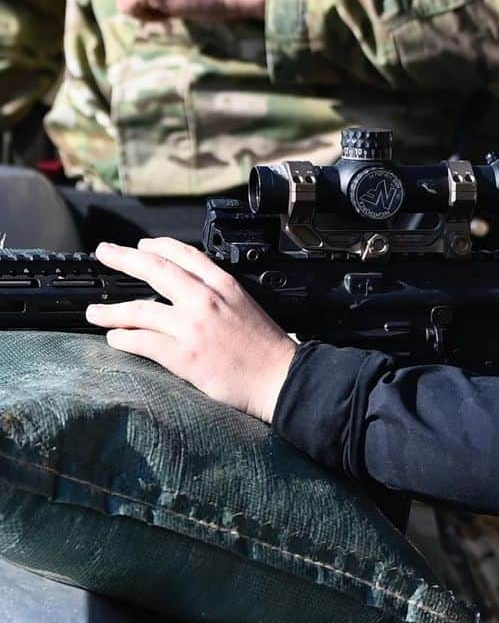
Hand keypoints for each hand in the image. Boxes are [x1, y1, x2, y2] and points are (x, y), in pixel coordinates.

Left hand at [86, 237, 297, 422]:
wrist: (279, 376)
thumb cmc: (265, 346)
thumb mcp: (245, 304)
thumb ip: (217, 293)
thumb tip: (187, 291)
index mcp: (224, 284)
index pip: (185, 254)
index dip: (158, 247)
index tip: (141, 245)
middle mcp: (206, 299)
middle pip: (156, 271)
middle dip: (124, 258)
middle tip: (104, 252)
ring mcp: (193, 327)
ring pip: (140, 310)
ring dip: (112, 311)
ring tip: (94, 312)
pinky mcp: (185, 356)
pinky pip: (143, 342)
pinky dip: (123, 339)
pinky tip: (114, 339)